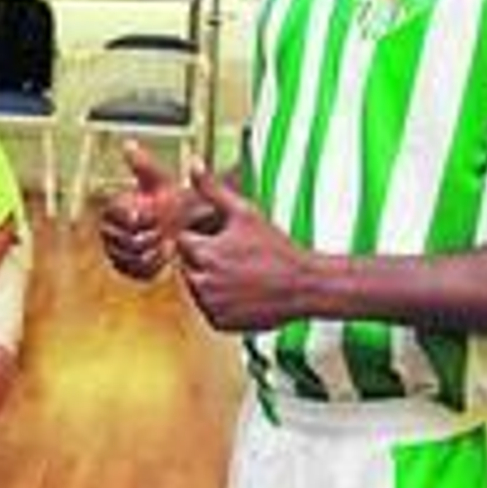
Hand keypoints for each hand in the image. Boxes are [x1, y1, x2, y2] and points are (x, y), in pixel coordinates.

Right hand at [98, 141, 182, 280]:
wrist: (182, 225)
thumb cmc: (170, 201)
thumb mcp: (159, 181)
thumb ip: (143, 165)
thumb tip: (128, 144)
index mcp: (113, 208)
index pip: (116, 217)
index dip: (136, 218)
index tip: (152, 216)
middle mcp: (109, 230)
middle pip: (124, 241)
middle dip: (148, 236)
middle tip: (163, 230)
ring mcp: (116, 250)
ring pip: (130, 257)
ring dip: (152, 251)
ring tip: (165, 241)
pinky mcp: (126, 267)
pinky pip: (135, 271)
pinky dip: (153, 264)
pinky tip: (164, 254)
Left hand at [174, 168, 311, 331]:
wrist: (303, 286)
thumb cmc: (276, 249)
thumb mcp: (245, 213)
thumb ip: (213, 189)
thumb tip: (193, 164)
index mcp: (204, 254)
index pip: (183, 242)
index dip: (202, 238)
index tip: (222, 240)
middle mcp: (202, 282)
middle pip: (187, 267)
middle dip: (204, 260)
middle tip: (234, 258)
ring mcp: (211, 306)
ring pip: (197, 289)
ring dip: (211, 281)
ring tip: (240, 275)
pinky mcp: (220, 323)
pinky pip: (209, 310)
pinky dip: (220, 303)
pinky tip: (242, 293)